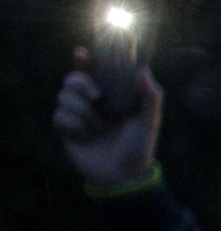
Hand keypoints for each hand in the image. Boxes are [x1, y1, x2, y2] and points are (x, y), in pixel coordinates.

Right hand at [52, 50, 162, 188]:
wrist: (124, 176)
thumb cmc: (140, 148)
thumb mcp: (150, 121)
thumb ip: (150, 96)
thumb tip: (143, 69)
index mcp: (112, 96)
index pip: (94, 71)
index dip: (84, 60)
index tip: (82, 53)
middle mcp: (93, 103)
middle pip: (72, 79)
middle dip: (80, 82)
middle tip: (96, 96)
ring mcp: (78, 115)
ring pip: (63, 96)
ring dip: (82, 111)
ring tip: (98, 126)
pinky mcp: (66, 130)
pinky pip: (59, 116)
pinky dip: (74, 125)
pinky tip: (86, 136)